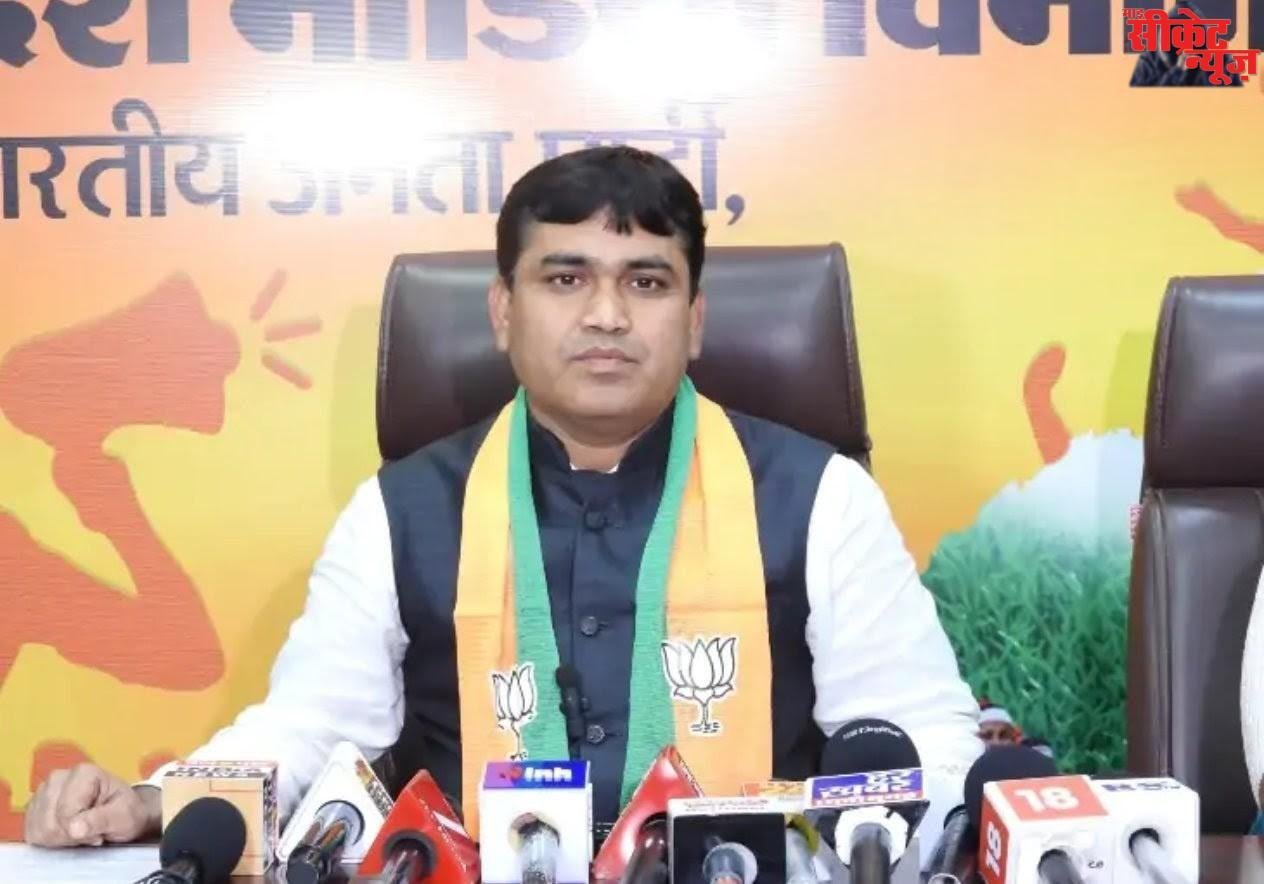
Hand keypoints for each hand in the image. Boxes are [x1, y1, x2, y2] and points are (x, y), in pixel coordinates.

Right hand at [23, 764, 160, 846]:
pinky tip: (67, 832)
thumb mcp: (124, 815)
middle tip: (90, 832)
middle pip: (48, 823)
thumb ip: (101, 819)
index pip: (66, 813)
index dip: (81, 830)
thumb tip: (74, 828)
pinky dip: (48, 840)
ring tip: (81, 831)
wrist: (122, 814)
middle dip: (69, 836)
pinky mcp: (35, 807)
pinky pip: (31, 833)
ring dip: (59, 839)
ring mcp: (43, 791)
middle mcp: (59, 777)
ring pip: (37, 829)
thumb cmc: (126, 811)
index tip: (99, 830)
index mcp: (83, 773)